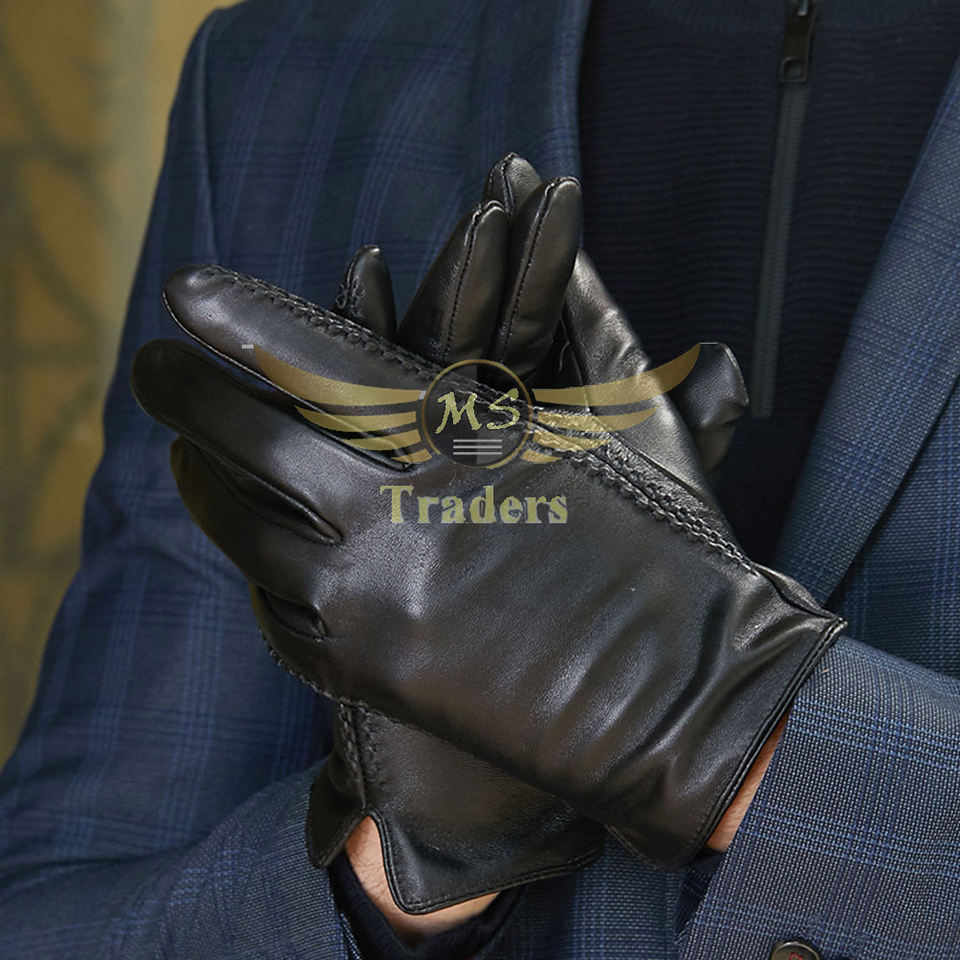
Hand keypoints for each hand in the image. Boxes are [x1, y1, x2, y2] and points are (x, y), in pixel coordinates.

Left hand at [131, 162, 841, 867]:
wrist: (688, 696)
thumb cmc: (678, 550)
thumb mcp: (638, 423)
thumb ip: (594, 325)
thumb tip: (574, 247)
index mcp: (471, 435)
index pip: (330, 359)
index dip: (248, 320)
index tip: (186, 294)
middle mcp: (406, 509)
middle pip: (259, 438)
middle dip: (190, 394)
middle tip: (150, 368)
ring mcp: (380, 596)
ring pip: (250, 529)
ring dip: (205, 483)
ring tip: (183, 455)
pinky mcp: (377, 672)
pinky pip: (281, 617)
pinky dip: (257, 578)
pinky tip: (248, 552)